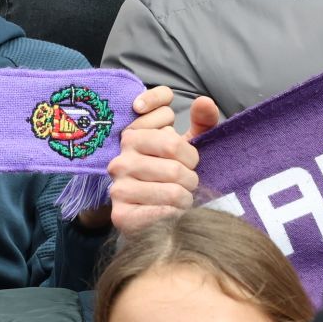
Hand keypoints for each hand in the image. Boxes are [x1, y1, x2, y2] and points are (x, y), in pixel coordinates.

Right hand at [99, 88, 218, 234]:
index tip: (184, 158)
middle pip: (173, 147)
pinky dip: (177, 214)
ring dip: (187, 196)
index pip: (164, 112)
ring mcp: (118, 186)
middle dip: (191, 171)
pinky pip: (164, 211)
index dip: (185, 140)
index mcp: (133, 135)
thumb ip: (202, 121)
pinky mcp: (121, 214)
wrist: (154, 220)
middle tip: (186, 183)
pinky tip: (173, 214)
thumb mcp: (188, 146)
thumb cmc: (173, 177)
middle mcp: (121, 157)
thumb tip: (204, 101)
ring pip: (173, 186)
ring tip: (181, 199)